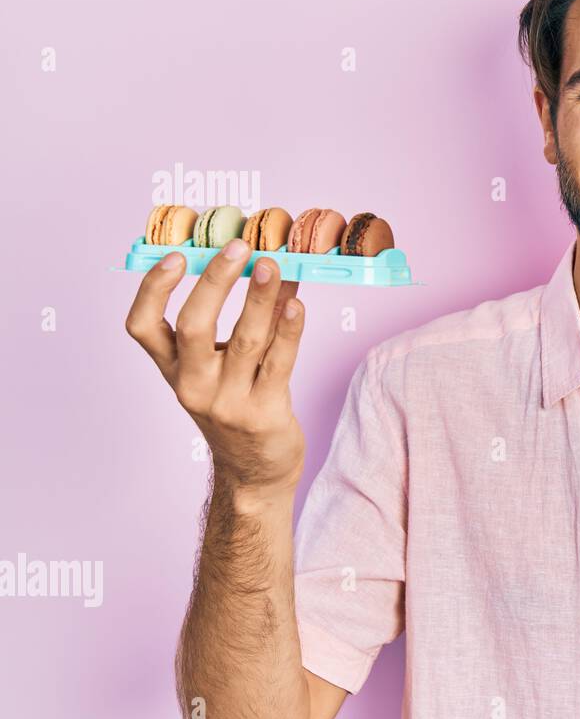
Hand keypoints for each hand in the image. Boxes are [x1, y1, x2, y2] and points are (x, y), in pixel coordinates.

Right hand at [125, 239, 306, 495]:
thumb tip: (266, 262)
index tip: (175, 256)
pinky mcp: (264, 413)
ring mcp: (227, 401)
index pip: (142, 326)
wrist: (255, 470)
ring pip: (244, 340)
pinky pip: (279, 363)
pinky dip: (289, 330)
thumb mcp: (220, 367)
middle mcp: (193, 384)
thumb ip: (238, 321)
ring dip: (260, 298)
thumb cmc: (237, 405)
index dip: (153, 289)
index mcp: (173, 369)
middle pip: (193, 326)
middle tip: (239, 248)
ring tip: (275, 265)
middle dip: (215, 281)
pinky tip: (297, 304)